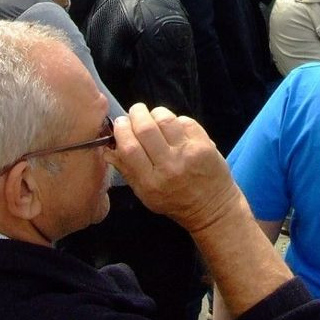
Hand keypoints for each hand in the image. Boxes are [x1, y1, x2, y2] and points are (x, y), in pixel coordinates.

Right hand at [107, 104, 240, 233]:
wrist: (212, 207)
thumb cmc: (174, 201)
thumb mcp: (144, 194)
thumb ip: (126, 170)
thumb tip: (108, 147)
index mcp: (150, 182)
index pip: (129, 147)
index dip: (121, 130)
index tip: (120, 123)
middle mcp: (169, 167)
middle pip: (146, 128)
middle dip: (136, 114)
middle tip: (135, 113)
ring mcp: (189, 154)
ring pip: (166, 119)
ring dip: (155, 113)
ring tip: (154, 117)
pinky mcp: (205, 144)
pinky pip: (185, 121)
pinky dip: (176, 120)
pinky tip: (174, 128)